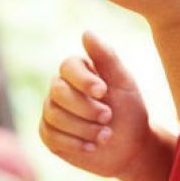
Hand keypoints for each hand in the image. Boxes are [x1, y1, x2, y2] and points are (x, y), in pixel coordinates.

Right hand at [40, 31, 152, 179]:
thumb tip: (86, 32)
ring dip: (83, 128)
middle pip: (58, 92)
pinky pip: (50, 135)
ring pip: (54, 115)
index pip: (68, 66)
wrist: (130, 147)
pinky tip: (92, 147)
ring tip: (106, 135)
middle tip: (108, 117)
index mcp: (77, 71)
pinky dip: (74, 143)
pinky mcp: (49, 134)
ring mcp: (52, 110)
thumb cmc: (128, 110)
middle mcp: (60, 87)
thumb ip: (106, 57)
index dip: (83, 79)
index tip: (103, 91)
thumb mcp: (123, 82)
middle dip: (85, 108)